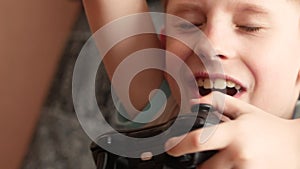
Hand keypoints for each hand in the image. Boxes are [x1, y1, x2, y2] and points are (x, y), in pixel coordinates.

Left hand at [165, 92, 299, 168]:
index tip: (170, 148)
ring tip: (223, 160)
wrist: (299, 148)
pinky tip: (231, 165)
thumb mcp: (245, 111)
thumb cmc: (270, 128)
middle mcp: (239, 154)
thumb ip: (218, 102)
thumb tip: (193, 101)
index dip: (178, 146)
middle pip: (202, 168)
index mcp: (235, 133)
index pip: (198, 141)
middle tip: (201, 157)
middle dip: (197, 164)